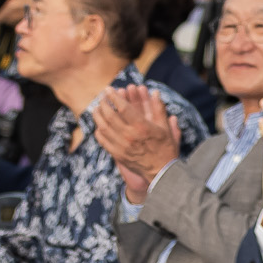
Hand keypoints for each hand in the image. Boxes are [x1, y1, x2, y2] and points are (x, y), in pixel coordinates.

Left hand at [91, 85, 182, 200]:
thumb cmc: (166, 148)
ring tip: (96, 108)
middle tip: (102, 98)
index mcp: (142, 127)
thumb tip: (156, 92)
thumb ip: (159, 109)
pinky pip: (102, 140)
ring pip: (102, 126)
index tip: (108, 89)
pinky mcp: (117, 154)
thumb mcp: (166, 127)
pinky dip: (99, 130)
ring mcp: (121, 146)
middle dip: (103, 103)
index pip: (123, 107)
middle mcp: (129, 136)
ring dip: (97, 115)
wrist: (162, 172)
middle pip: (109, 115)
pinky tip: (99, 125)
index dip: (114, 96)